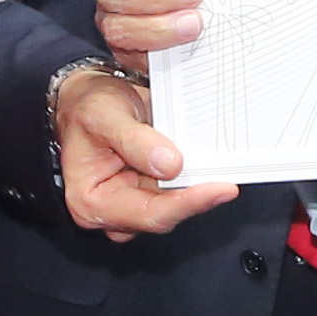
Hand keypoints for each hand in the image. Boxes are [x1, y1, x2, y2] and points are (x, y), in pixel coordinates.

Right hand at [56, 66, 233, 241]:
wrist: (87, 100)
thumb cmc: (87, 109)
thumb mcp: (104, 115)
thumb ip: (134, 140)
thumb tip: (169, 163)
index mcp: (92, 202)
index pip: (150, 215)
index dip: (188, 203)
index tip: (220, 189)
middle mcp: (113, 210)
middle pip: (167, 214)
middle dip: (198, 195)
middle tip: (229, 174)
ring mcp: (133, 204)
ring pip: (177, 205)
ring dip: (199, 186)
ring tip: (220, 164)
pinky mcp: (150, 193)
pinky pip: (179, 191)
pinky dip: (195, 178)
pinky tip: (209, 164)